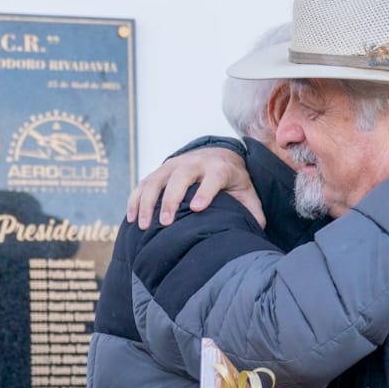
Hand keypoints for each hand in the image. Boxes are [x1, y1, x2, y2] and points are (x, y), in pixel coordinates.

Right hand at [125, 146, 264, 229]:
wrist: (217, 156)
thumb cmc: (233, 182)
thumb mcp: (247, 193)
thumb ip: (252, 211)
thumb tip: (256, 230)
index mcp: (219, 168)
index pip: (213, 177)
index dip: (205, 191)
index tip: (198, 208)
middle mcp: (195, 163)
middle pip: (180, 177)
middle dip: (171, 199)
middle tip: (166, 222)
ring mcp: (174, 165)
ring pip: (157, 180)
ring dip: (148, 201)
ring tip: (144, 225)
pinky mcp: (160, 171)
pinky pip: (143, 184)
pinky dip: (135, 200)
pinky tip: (132, 219)